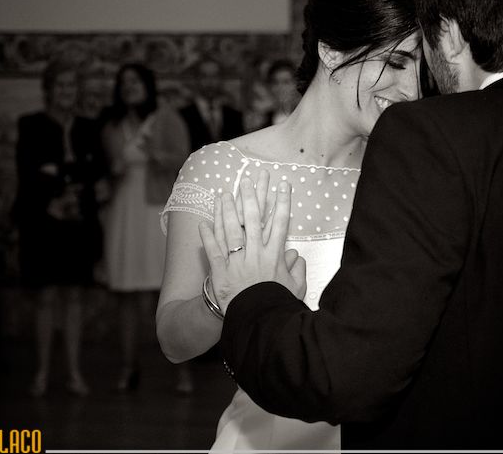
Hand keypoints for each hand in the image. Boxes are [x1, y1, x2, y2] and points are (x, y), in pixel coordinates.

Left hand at [199, 177, 305, 313]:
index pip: (280, 223)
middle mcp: (255, 255)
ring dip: (227, 210)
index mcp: (274, 257)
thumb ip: (298, 271)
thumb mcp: (294, 289)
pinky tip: (204, 223)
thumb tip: (296, 256)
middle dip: (251, 197)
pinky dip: (207, 236)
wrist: (256, 323)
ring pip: (231, 230)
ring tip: (224, 194)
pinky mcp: (220, 272)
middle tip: (248, 179)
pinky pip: (213, 250)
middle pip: (253, 220)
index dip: (282, 202)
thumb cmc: (276, 306)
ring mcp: (236, 262)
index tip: (283, 185)